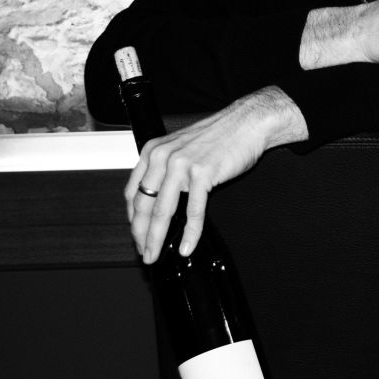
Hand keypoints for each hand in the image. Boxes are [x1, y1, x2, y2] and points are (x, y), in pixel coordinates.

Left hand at [124, 87, 306, 263]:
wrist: (246, 123)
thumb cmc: (218, 136)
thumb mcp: (181, 148)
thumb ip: (166, 170)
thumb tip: (160, 200)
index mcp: (153, 151)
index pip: (132, 192)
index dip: (132, 219)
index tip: (137, 235)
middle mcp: (162, 157)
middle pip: (143, 205)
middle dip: (140, 234)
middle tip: (143, 253)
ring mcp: (181, 165)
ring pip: (162, 211)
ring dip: (156, 238)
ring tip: (155, 255)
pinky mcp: (202, 174)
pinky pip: (193, 210)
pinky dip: (190, 232)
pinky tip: (186, 246)